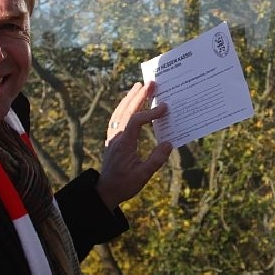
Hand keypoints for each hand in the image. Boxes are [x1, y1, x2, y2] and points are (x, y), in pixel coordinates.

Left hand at [98, 81, 172, 209]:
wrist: (106, 191)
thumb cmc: (124, 184)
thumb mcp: (143, 176)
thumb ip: (156, 160)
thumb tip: (169, 143)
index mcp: (124, 144)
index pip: (136, 121)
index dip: (150, 113)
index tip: (164, 107)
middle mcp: (116, 137)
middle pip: (126, 110)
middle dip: (139, 96)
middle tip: (150, 83)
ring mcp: (113, 137)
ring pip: (119, 112)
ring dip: (130, 98)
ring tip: (139, 86)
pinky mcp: (112, 139)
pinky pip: (117, 117)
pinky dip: (124, 107)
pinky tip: (129, 103)